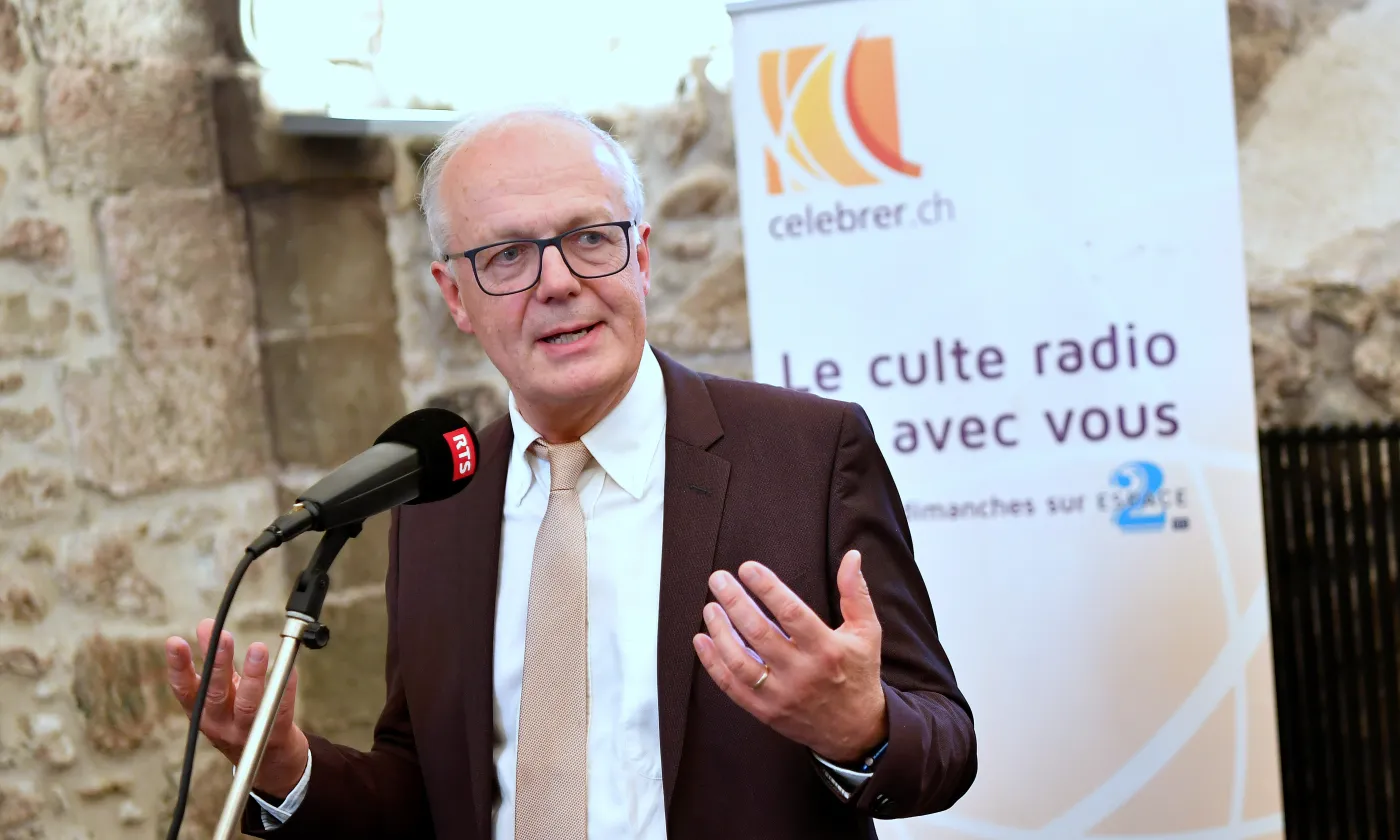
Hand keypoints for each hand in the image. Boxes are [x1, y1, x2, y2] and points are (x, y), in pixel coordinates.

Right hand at [166, 618, 308, 797]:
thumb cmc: (240, 717)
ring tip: (258, 649)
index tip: (175, 641)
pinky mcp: (274, 734)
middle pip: (216, 694)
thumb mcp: (220, 695)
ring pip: (248, 705)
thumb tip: (206, 625)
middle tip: (221, 635)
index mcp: (202, 712)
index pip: (185, 689)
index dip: (178, 667)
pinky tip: (290, 668)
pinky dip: (286, 687)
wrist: (268, 761)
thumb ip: (214, 665)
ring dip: (253, 676)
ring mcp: (246, 733)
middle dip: (218, 664)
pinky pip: (281, 710)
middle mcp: (219, 724)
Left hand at [692, 549, 886, 763]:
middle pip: (759, 633)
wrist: (856, 730)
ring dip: (720, 632)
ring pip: (740, 661)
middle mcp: (802, 673)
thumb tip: (852, 556)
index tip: (747, 568)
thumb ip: (856, 593)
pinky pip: (732, 687)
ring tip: (710, 607)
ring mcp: (781, 695)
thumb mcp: (867, 632)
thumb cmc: (858, 673)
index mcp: (827, 649)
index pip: (791, 613)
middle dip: (734, 602)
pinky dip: (713, 663)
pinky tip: (702, 640)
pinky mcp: (766, 711)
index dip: (767, 588)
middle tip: (718, 579)